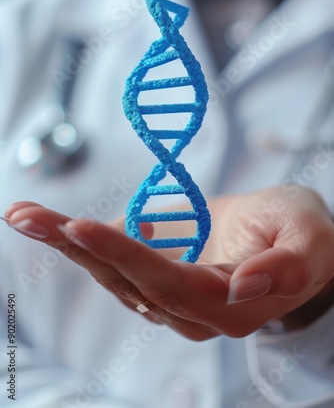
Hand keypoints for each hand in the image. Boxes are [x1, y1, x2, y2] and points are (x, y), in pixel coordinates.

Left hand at [4, 187, 333, 339]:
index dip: (125, 255)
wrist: (296, 240)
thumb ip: (285, 266)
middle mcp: (194, 311)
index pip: (168, 281)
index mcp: (229, 304)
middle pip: (126, 280)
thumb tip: (242, 289)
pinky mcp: (164, 282)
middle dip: (74, 246)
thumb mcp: (308, 238)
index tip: (80, 227)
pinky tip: (57, 227)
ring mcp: (174, 300)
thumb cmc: (305, 234)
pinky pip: (119, 266)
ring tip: (26, 215)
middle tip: (24, 215)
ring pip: (114, 275)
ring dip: (68, 244)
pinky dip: (87, 245)